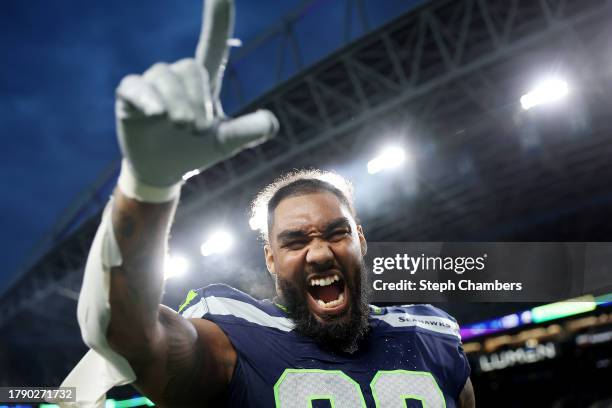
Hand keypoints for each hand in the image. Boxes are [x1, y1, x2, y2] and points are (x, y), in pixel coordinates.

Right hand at [115, 0, 277, 196]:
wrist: (164, 171)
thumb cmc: (196, 151)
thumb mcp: (225, 143)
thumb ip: (247, 132)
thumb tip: (271, 124)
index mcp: (203, 82)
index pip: (212, 44)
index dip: (216, 18)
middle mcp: (177, 77)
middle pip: (189, 67)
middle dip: (196, 99)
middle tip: (196, 129)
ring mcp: (152, 85)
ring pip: (164, 75)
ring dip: (177, 103)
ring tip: (181, 126)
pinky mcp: (130, 97)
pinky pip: (135, 86)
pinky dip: (148, 98)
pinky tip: (157, 113)